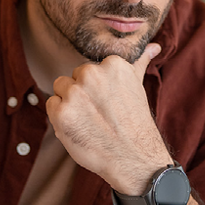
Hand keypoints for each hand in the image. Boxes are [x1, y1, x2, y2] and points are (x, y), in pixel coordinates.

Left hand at [46, 43, 169, 194]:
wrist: (134, 159)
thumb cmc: (134, 124)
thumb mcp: (137, 87)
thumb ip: (139, 62)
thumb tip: (153, 45)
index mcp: (111, 64)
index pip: (89, 70)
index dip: (96, 90)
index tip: (109, 104)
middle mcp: (91, 74)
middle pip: (73, 78)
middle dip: (81, 95)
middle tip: (100, 115)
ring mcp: (75, 93)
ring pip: (60, 89)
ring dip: (69, 104)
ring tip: (89, 122)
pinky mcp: (61, 112)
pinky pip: (51, 105)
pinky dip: (60, 118)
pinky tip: (79, 128)